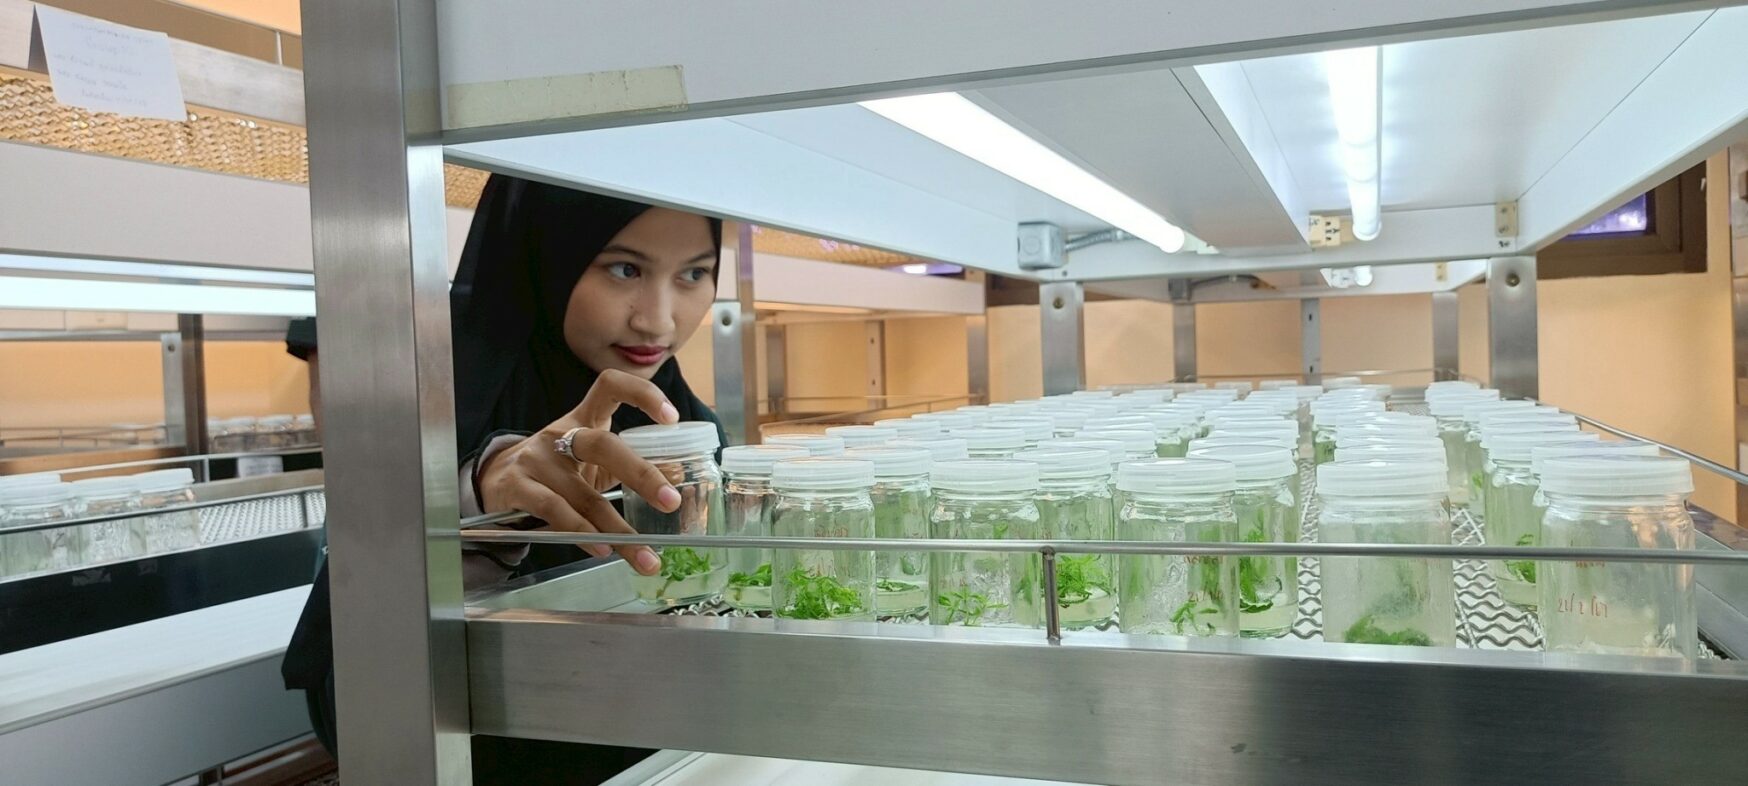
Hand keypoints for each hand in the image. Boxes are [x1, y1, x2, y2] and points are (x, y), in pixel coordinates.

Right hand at [478, 369, 682, 574]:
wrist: (494, 480)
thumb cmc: (555, 470)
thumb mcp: (589, 460)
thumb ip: (626, 467)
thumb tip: (678, 479)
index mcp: (583, 419)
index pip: (610, 386)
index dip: (642, 394)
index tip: (672, 418)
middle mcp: (560, 435)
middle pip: (604, 445)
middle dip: (641, 474)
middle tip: (671, 502)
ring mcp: (537, 460)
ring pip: (585, 496)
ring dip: (619, 531)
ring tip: (646, 557)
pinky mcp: (518, 487)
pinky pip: (556, 512)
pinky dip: (582, 534)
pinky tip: (603, 549)